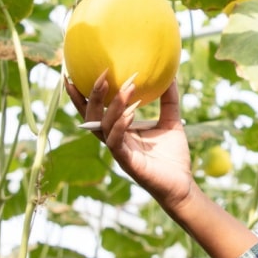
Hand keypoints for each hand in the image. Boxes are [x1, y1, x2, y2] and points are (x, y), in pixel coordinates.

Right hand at [66, 72, 194, 211]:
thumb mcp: (172, 120)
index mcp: (119, 130)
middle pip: (92, 117)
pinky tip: (130, 112)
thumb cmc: (173, 155)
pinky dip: (121, 126)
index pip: (96, 110)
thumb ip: (168, 99)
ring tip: (127, 87)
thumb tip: (171, 73)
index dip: (82, 95)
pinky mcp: (127, 163)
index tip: (75, 74)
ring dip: (114, 106)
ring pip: (103, 127)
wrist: (182, 184)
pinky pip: (116, 142)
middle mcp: (114, 140)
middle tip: (102, 74)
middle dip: (93, 95)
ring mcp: (119, 152)